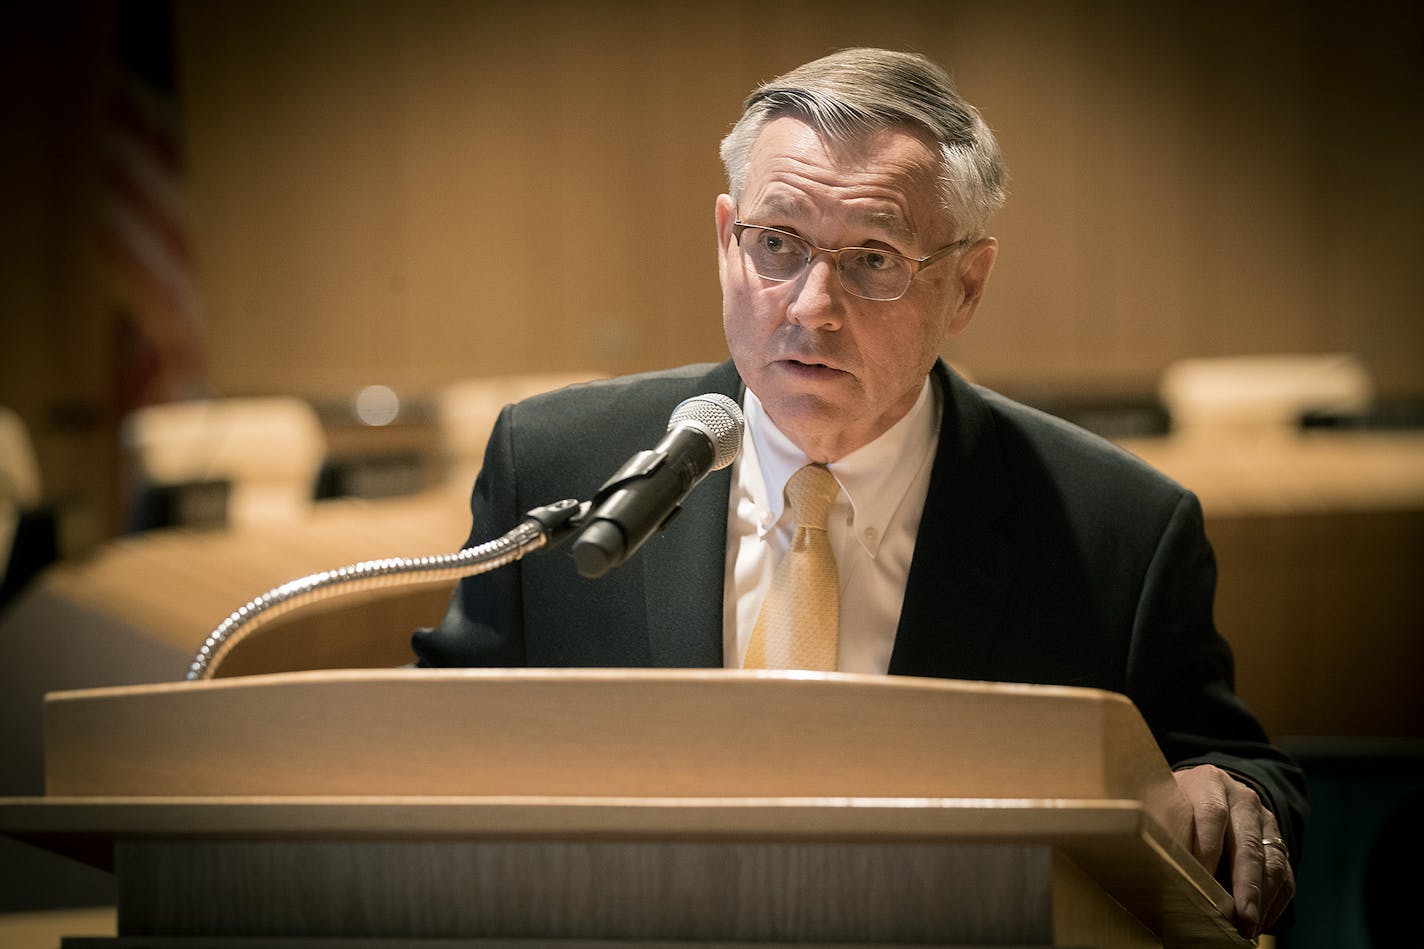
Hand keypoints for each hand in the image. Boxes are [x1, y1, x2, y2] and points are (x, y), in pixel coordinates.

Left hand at [1174, 764, 1294, 938]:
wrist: (1207, 791)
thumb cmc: (1175, 802)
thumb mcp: (1162, 800)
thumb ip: (1158, 821)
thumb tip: (1146, 851)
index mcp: (1210, 782)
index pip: (1212, 814)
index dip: (1206, 849)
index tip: (1198, 880)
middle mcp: (1243, 799)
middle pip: (1247, 844)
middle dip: (1245, 885)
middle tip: (1240, 917)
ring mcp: (1265, 821)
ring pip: (1272, 862)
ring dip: (1262, 899)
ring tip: (1249, 927)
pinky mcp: (1278, 844)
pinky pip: (1285, 876)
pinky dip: (1274, 903)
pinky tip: (1259, 923)